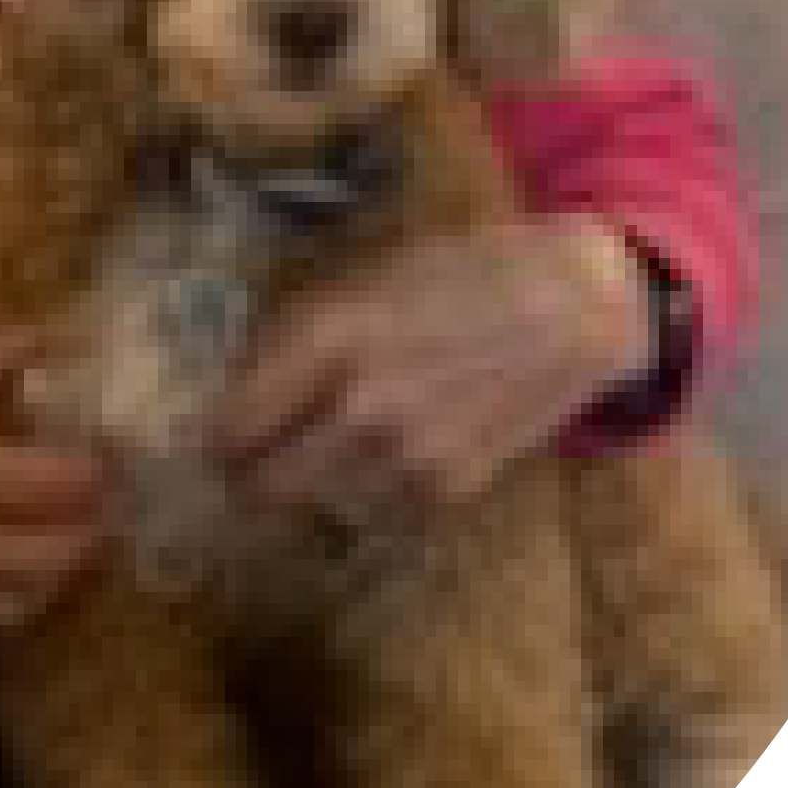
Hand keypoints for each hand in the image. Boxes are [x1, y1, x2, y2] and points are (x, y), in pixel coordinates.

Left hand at [215, 217, 648, 523]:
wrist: (576, 305)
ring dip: (304, 493)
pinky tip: (371, 464)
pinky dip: (361, 497)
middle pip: (264, 486)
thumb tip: (235, 389)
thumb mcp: (362, 282)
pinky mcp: (450, 488)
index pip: (232, 426)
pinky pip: (374, 512)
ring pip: (316, 507)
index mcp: (329, 340)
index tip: (211, 441)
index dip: (214, 439)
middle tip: (243, 469)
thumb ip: (297, 337)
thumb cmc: (460, 275)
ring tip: (310, 465)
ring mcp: (407, 456)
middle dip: (246, 480)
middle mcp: (360, 408)